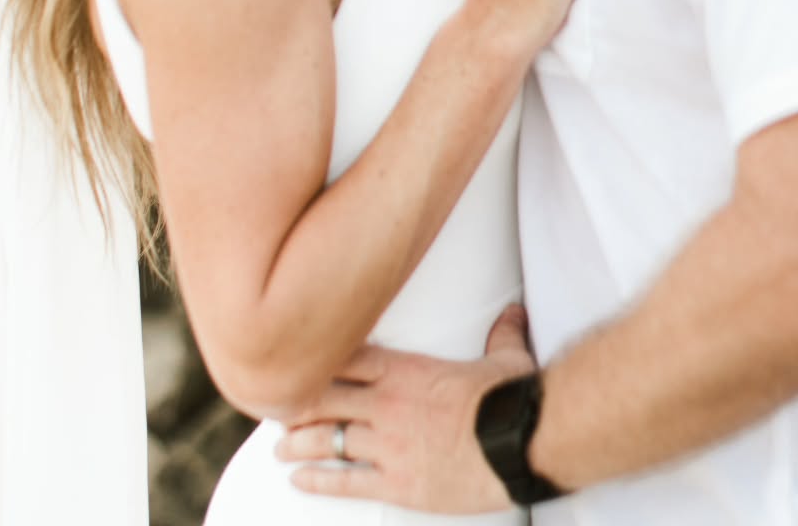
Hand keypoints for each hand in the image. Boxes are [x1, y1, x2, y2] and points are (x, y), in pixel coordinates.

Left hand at [278, 305, 534, 511]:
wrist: (520, 441)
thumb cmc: (513, 398)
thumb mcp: (507, 357)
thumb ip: (503, 333)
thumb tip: (513, 315)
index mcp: (408, 370)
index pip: (348, 358)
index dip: (319, 360)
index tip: (300, 362)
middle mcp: (389, 404)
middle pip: (327, 398)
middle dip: (298, 403)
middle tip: (277, 408)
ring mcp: (389, 444)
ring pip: (329, 439)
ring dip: (298, 442)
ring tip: (279, 448)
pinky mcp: (397, 482)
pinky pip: (347, 481)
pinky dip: (319, 481)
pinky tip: (300, 481)